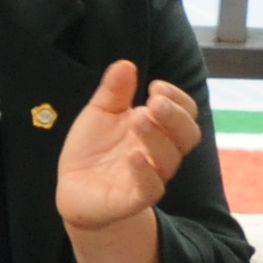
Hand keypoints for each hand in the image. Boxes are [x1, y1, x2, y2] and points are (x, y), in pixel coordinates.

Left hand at [54, 60, 199, 234]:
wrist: (74, 190)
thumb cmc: (93, 149)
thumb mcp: (100, 113)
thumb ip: (113, 91)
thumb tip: (126, 63)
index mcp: (158, 129)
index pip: (185, 113)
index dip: (178, 99)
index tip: (155, 87)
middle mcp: (160, 152)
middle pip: (188, 135)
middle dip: (175, 116)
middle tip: (155, 101)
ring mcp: (151, 176)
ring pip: (170, 159)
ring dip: (157, 136)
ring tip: (138, 119)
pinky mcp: (134, 199)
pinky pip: (151, 187)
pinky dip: (145, 171)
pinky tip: (132, 155)